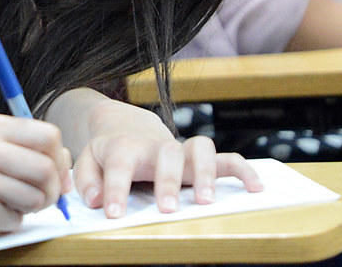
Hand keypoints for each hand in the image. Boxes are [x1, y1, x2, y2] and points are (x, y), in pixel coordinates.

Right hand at [0, 113, 71, 238]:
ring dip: (30, 207)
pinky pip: (16, 220)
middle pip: (47, 169)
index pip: (49, 136)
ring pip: (36, 198)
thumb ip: (24, 147)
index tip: (53, 172)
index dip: (59, 157)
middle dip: (52, 189)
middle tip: (41, 196)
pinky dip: (9, 221)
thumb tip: (65, 164)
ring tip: (9, 202)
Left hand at [73, 99, 261, 217]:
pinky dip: (243, 170)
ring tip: (206, 202)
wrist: (127, 127)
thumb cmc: (108, 152)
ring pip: (200, 149)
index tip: (113, 213)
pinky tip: (255, 188)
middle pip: (166, 154)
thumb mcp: (87, 159)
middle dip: (168, 181)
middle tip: (166, 209)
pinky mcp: (200, 158)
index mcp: (124, 146)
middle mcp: (156, 146)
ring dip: (206, 173)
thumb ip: (86, 179)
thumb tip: (96, 200)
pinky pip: (227, 158)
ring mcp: (182, 150)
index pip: (119, 165)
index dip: (115, 189)